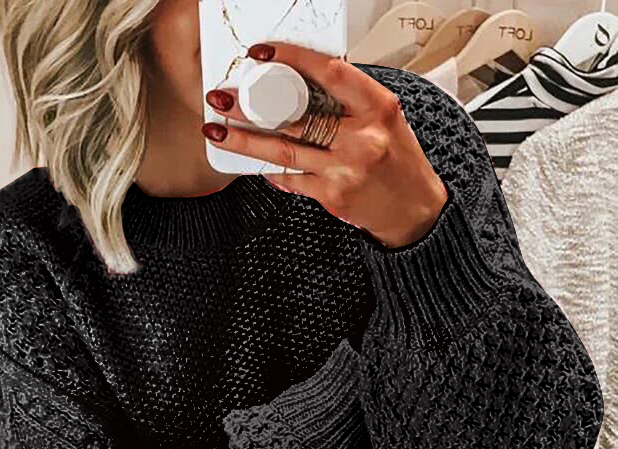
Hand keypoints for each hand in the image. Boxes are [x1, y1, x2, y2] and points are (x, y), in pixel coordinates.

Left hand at [202, 42, 448, 248]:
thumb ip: (350, 100)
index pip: (330, 73)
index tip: (264, 53)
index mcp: (378, 109)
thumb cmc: (399, 162)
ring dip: (246, 141)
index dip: (294, 59)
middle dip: (253, 108)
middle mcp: (362, 139)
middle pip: (297, 118)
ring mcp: (345, 171)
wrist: (414, 211)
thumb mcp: (385, 119)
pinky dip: (270, 170)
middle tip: (223, 99)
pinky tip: (252, 162)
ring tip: (218, 131)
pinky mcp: (332, 197)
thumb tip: (303, 81)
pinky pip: (292, 180)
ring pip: (284, 152)